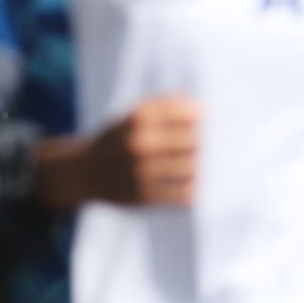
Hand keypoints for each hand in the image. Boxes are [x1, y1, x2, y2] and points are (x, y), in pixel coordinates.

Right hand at [35, 96, 197, 208]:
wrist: (85, 172)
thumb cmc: (119, 140)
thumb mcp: (133, 116)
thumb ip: (166, 106)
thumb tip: (203, 108)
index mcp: (139, 117)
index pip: (187, 113)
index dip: (204, 117)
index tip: (213, 120)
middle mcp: (141, 142)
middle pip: (194, 141)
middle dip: (208, 143)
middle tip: (218, 146)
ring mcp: (143, 170)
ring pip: (192, 168)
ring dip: (204, 167)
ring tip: (209, 164)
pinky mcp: (147, 195)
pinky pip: (185, 193)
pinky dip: (196, 189)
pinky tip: (197, 184)